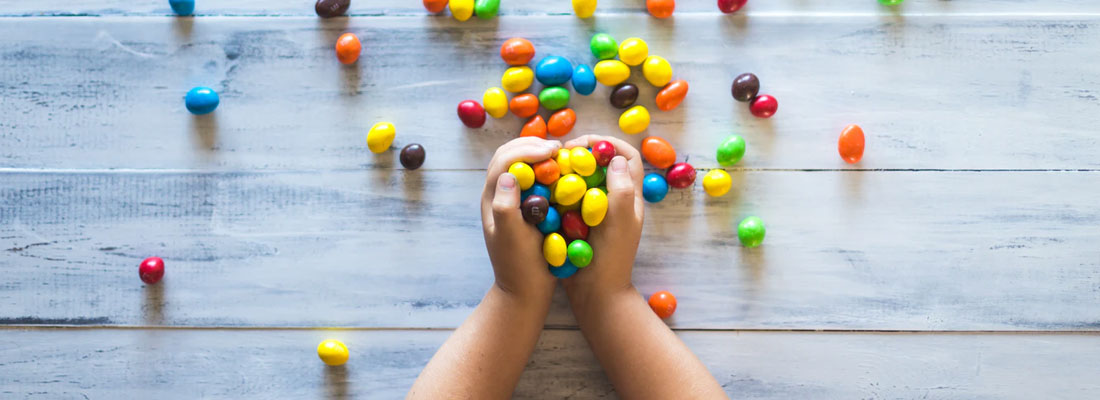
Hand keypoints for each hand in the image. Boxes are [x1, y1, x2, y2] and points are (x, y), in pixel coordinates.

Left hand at [481, 137, 562, 301]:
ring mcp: (512, 200)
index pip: (504, 161)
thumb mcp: (512, 239)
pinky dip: (547, 169)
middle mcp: (499, 195)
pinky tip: (564, 172)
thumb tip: (510, 175)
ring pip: (521, 165)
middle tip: (558, 147)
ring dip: (539, 154)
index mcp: (492, 199)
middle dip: (532, 145)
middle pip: (509, 155)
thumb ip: (506, 207)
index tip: (552, 150)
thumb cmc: (519, 267)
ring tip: (562, 154)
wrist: (524, 292)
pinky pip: (534, 179)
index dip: (527, 149)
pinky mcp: (526, 208)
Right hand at [559, 135, 645, 303]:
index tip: (583, 143)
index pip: (627, 156)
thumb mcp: (621, 223)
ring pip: (584, 178)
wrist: (596, 295)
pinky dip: (558, 189)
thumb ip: (622, 191)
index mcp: (630, 197)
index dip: (607, 143)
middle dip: (582, 152)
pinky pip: (569, 197)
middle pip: (603, 163)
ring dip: (568, 169)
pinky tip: (543, 189)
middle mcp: (615, 200)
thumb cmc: (611, 260)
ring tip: (550, 167)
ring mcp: (596, 211)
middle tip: (560, 153)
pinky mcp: (579, 222)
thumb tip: (615, 158)